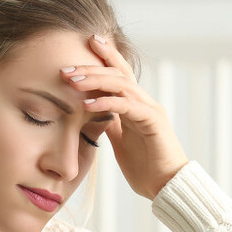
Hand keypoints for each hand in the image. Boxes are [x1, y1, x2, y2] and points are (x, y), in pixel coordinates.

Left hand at [61, 34, 188, 201]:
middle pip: (117, 73)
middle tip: (66, 68)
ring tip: (72, 81)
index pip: (118, 74)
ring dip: (95, 81)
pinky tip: (88, 104)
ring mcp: (150, 110)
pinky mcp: (153, 122)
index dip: (103, 57)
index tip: (83, 45)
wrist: (166, 187)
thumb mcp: (120, 141)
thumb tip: (92, 112)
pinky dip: (107, 103)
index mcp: (135, 105)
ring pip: (122, 84)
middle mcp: (144, 102)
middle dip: (91, 67)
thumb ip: (110, 124)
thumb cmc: (145, 167)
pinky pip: (127, 106)